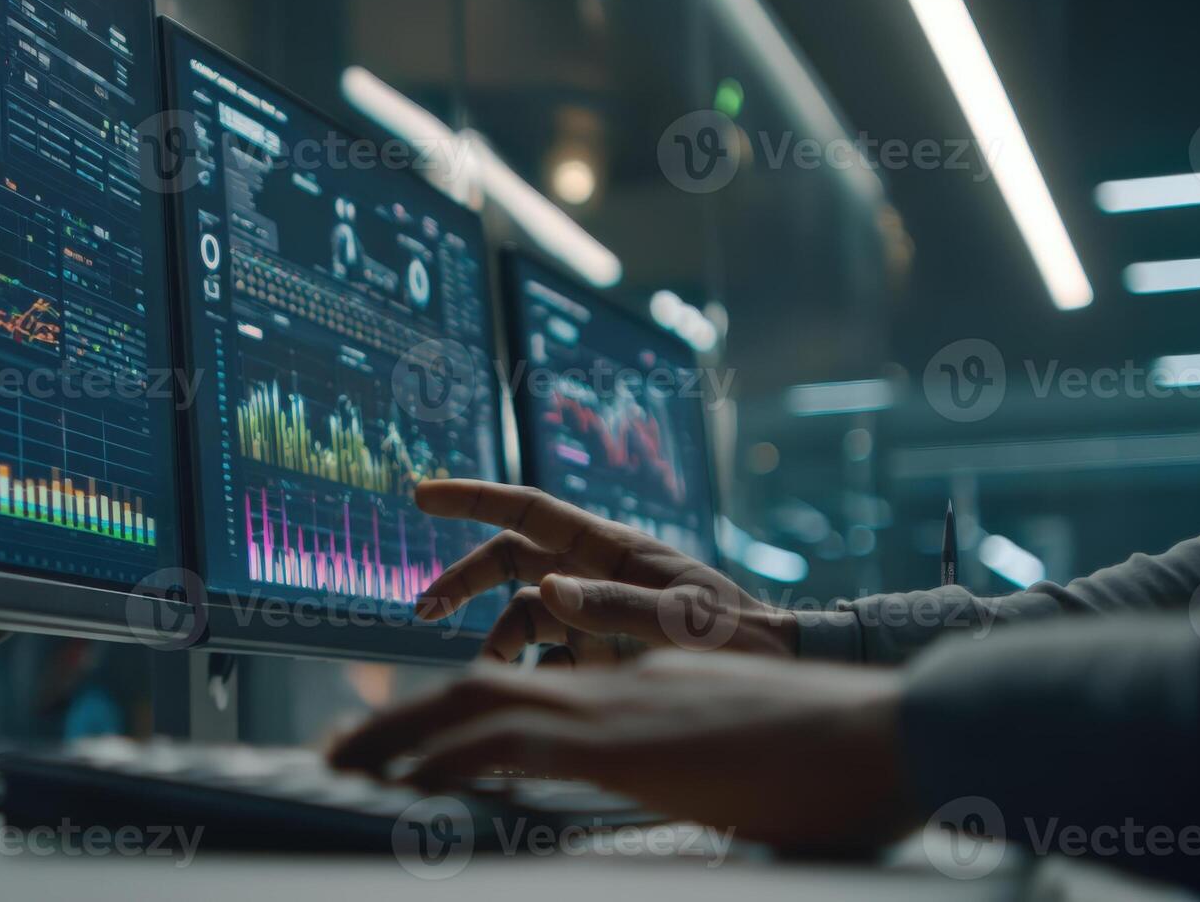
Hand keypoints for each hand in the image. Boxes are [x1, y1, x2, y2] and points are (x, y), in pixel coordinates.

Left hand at [329, 652, 917, 852]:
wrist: (892, 733)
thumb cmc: (829, 765)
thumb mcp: (731, 777)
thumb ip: (679, 781)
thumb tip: (663, 802)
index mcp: (632, 696)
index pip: (523, 701)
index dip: (454, 723)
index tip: (403, 752)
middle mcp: (614, 688)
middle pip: (478, 693)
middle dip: (401, 724)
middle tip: (340, 751)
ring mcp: (620, 708)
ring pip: (480, 708)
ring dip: (404, 736)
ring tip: (344, 761)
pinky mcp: (632, 742)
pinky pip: (518, 743)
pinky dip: (454, 759)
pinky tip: (410, 782)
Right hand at [412, 480, 796, 662]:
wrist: (777, 673)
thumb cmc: (742, 639)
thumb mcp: (687, 624)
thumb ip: (617, 608)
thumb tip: (546, 588)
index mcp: (613, 548)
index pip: (530, 511)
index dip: (473, 499)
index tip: (422, 495)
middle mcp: (594, 572)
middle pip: (510, 561)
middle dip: (463, 580)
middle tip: (423, 609)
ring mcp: (594, 610)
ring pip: (521, 616)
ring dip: (498, 645)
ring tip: (488, 683)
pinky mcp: (597, 649)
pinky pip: (547, 659)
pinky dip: (533, 678)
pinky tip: (536, 703)